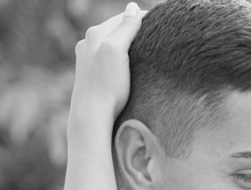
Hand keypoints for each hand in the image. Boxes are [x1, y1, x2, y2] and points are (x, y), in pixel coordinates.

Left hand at [69, 3, 145, 127]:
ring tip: (145, 51)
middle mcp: (88, 43)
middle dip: (135, 31)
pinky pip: (109, 59)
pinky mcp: (91, 75)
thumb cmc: (106, 85)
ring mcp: (88, 60)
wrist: (92, 117)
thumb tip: (134, 6)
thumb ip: (125, 27)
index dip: (143, 20)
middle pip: (117, 30)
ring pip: (113, 45)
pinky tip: (129, 67)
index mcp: (95, 34)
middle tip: (157, 38)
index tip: (162, 25)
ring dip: (128, 45)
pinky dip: (121, 58)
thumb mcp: (117, 51)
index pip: (124, 18)